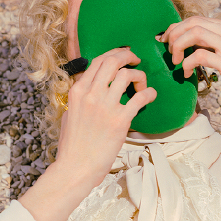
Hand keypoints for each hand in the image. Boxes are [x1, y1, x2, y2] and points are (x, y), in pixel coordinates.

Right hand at [55, 46, 156, 185]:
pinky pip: (140, 97)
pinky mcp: (120, 120)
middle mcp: (90, 95)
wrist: (76, 167)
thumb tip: (89, 89)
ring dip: (139, 76)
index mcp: (77, 91)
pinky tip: (151, 96)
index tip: (124, 54)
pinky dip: (149, 93)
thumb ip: (80, 98)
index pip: (97, 61)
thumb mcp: (69, 114)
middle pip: (113, 61)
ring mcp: (105, 107)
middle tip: (137, 60)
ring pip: (127, 75)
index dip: (114, 53)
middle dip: (128, 55)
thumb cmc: (72, 145)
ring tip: (141, 86)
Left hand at [158, 16, 220, 115]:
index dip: (178, 28)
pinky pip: (200, 56)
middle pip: (194, 22)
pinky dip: (187, 64)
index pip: (199, 19)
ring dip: (178, 47)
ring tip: (176, 62)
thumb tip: (195, 46)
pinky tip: (187, 74)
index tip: (169, 41)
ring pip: (195, 34)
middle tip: (168, 51)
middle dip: (174, 35)